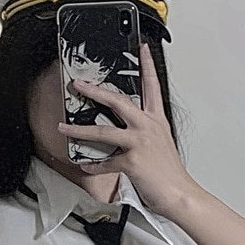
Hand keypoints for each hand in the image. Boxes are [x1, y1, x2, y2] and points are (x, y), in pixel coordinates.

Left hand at [57, 41, 199, 222]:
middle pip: (118, 101)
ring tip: (64, 127)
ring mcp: (139, 143)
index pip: (152, 86)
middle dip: (94, 91)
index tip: (142, 49)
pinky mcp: (131, 161)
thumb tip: (129, 133)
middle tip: (78, 84)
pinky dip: (93, 165)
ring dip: (79, 129)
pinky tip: (85, 165)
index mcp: (156, 121)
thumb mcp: (161, 145)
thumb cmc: (170, 173)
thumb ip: (146, 133)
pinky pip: (105, 162)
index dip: (147, 65)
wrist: (179, 195)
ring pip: (103, 130)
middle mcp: (148, 127)